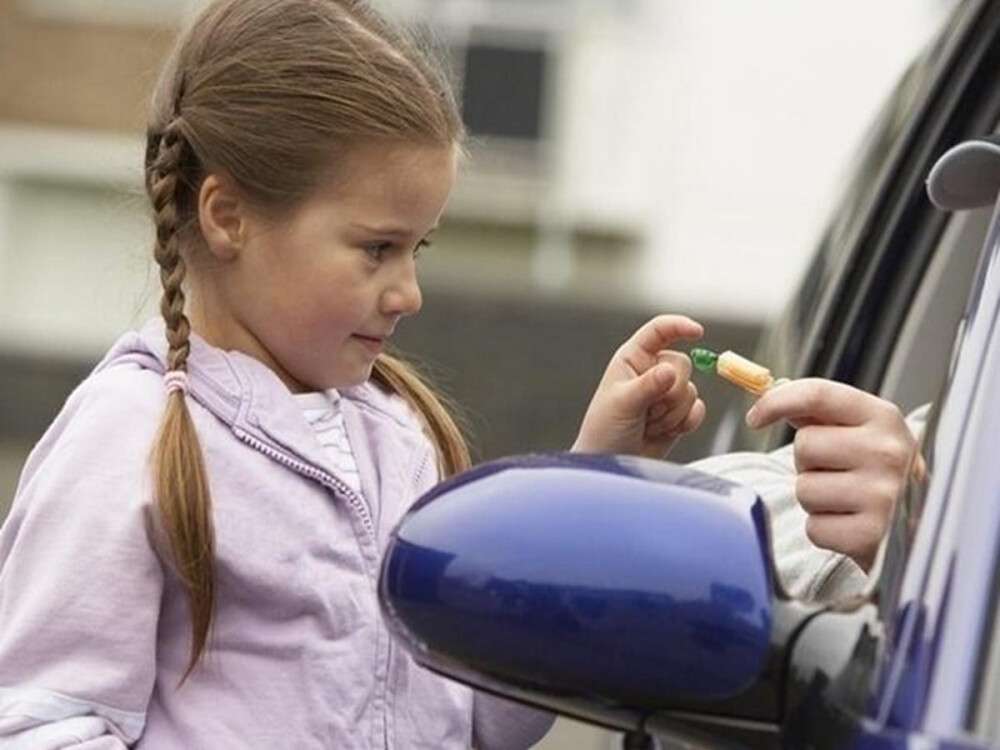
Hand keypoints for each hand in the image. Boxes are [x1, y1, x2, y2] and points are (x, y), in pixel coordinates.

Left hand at [571, 315, 705, 457]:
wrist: (612, 463)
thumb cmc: (605, 430)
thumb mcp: (622, 404)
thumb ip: (647, 385)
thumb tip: (671, 370)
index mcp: (632, 358)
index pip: (659, 331)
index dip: (679, 326)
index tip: (697, 331)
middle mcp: (651, 371)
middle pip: (683, 365)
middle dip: (669, 392)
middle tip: (646, 410)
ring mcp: (666, 393)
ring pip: (691, 391)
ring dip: (672, 413)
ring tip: (648, 424)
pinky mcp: (679, 414)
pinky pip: (698, 410)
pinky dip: (685, 423)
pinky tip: (664, 432)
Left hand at [746, 379, 920, 570]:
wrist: (918, 523)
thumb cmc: (875, 469)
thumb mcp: (858, 429)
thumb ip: (815, 408)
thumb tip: (766, 392)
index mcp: (883, 417)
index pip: (817, 394)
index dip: (776, 402)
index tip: (755, 417)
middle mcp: (888, 452)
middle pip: (805, 445)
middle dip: (808, 462)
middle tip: (836, 472)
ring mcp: (883, 496)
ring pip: (804, 489)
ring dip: (814, 498)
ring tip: (845, 499)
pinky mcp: (870, 535)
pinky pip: (813, 527)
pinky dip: (823, 530)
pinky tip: (849, 524)